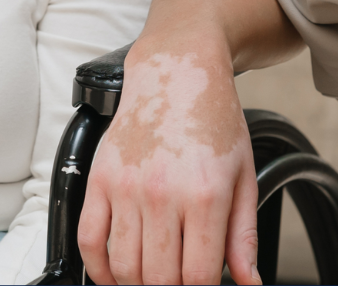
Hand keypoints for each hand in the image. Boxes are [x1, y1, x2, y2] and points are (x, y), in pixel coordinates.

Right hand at [78, 43, 261, 284]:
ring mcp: (125, 187)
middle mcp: (162, 193)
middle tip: (180, 281)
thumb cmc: (213, 119)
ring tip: (153, 279)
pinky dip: (98, 269)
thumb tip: (248, 281)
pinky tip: (113, 275)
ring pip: (124, 267)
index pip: (198, 277)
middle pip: (159, 279)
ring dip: (137, 284)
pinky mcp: (99, 179)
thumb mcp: (244, 176)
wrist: (176, 72)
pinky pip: (89, 240)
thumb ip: (244, 235)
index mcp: (205, 195)